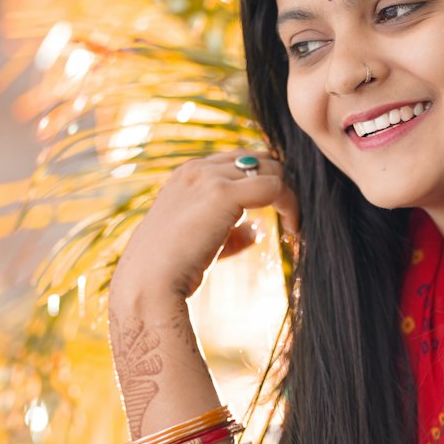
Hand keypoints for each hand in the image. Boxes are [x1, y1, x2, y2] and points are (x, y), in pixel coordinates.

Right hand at [110, 151, 299, 303]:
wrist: (149, 284)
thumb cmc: (171, 271)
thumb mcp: (201, 245)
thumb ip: (228, 233)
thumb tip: (256, 231)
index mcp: (187, 175)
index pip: (238, 161)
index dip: (262, 182)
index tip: (276, 211)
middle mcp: (197, 169)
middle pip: (258, 159)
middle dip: (279, 184)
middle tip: (291, 216)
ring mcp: (208, 177)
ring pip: (270, 169)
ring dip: (288, 196)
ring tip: (293, 226)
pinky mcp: (222, 192)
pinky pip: (275, 185)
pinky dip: (290, 204)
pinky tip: (291, 229)